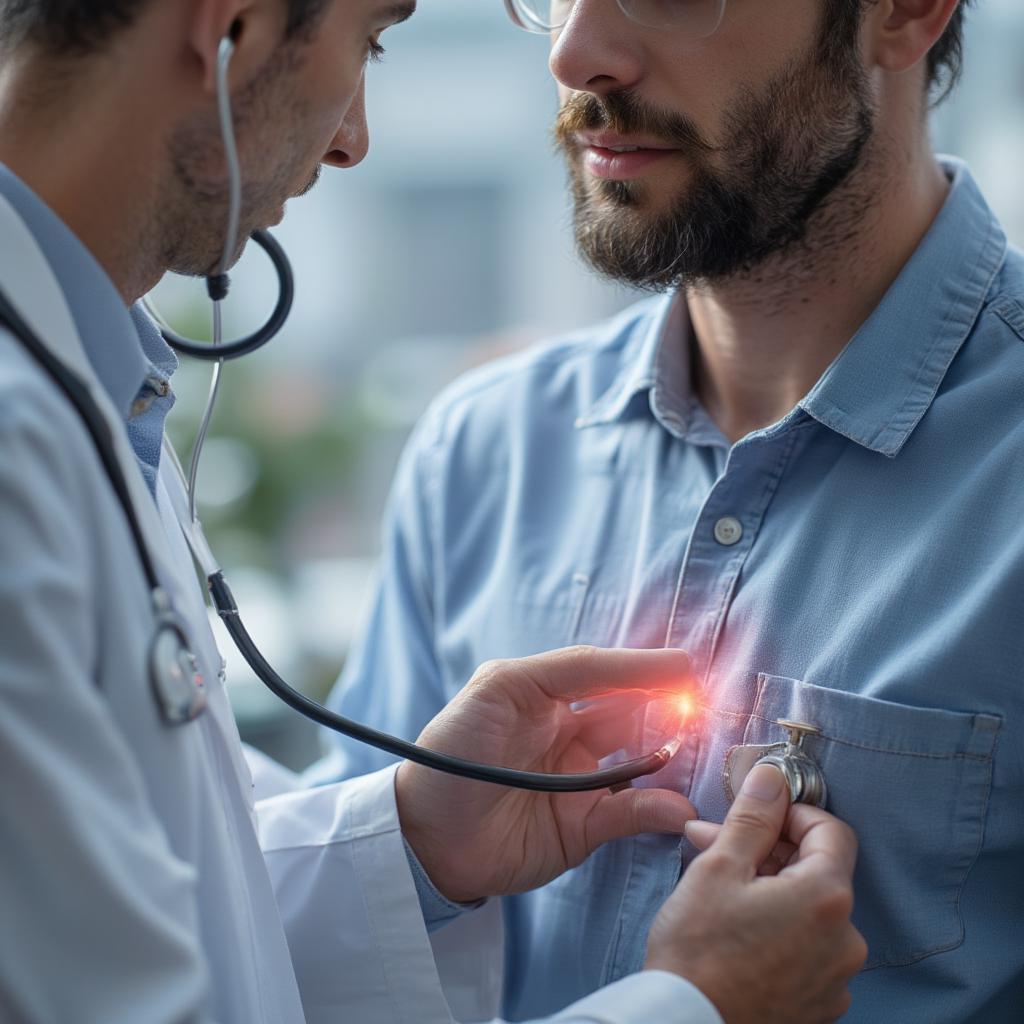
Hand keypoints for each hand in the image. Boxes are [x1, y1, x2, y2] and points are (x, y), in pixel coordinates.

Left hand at [395, 646, 696, 903]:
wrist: (422, 837)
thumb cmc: (451, 749)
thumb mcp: (499, 688)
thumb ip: (569, 672)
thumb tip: (641, 675)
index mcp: (545, 694)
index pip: (607, 673)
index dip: (645, 667)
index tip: (686, 667)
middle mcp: (568, 732)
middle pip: (633, 712)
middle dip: (669, 706)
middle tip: (705, 705)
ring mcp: (579, 780)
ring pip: (642, 761)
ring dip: (672, 754)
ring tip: (701, 747)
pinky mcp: (583, 828)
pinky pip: (631, 813)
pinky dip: (658, 809)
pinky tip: (674, 805)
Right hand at [645, 764, 867, 1023]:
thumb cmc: (698, 950)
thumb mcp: (719, 868)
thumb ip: (753, 818)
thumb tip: (773, 778)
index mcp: (826, 897)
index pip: (831, 830)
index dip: (792, 813)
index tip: (756, 815)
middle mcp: (846, 940)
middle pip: (818, 872)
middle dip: (769, 851)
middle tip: (717, 845)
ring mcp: (836, 978)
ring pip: (809, 912)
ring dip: (771, 890)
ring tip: (720, 891)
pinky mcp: (819, 1006)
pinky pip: (807, 950)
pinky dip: (778, 930)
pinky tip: (737, 931)